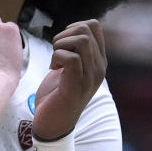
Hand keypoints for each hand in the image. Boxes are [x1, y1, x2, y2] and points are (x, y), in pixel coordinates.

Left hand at [32, 19, 106, 140]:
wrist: (53, 124)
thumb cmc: (57, 94)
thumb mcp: (69, 68)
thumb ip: (74, 51)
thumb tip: (72, 31)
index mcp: (98, 61)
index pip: (94, 26)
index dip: (73, 27)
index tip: (63, 43)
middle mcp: (99, 67)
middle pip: (86, 29)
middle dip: (64, 35)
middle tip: (56, 53)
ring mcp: (90, 77)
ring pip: (81, 41)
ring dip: (60, 45)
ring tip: (55, 61)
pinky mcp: (76, 85)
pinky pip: (70, 58)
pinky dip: (57, 57)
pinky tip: (53, 69)